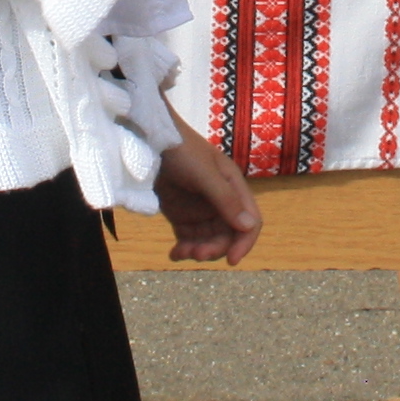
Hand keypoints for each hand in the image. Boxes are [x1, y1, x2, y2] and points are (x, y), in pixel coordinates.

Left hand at [153, 134, 260, 264]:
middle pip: (227, 235)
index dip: (244, 242)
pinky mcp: (182, 215)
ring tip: (180, 253)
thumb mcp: (205, 174)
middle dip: (215, 248)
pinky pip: (188, 239)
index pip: (249, 221)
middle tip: (196, 254)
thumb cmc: (183, 151)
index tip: (232, 260)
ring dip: (198, 250)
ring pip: (208, 240)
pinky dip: (183, 249)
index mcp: (233, 188)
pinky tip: (174, 254)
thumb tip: (249, 226)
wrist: (150, 140)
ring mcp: (200, 210)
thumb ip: (225, 199)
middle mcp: (221, 202)